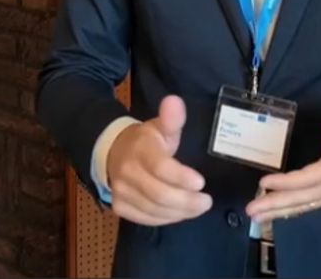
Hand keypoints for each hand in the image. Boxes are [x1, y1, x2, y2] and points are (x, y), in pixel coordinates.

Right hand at [105, 95, 213, 225]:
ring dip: (180, 212)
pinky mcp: (120, 207)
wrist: (114, 152)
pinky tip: (180, 212)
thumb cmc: (146, 141)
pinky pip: (146, 219)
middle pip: (159, 194)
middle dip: (186, 201)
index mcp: (140, 149)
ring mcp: (121, 191)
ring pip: (154, 210)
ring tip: (197, 207)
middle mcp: (127, 172)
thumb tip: (175, 101)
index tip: (201, 182)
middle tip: (206, 201)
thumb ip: (171, 118)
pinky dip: (166, 218)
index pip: (160, 167)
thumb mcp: (160, 126)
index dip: (181, 177)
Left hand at [245, 108, 320, 223]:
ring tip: (257, 217)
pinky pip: (309, 204)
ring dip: (279, 211)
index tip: (264, 182)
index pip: (308, 179)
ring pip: (304, 205)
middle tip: (251, 210)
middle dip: (275, 204)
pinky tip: (278, 212)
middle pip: (301, 198)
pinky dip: (291, 209)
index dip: (286, 182)